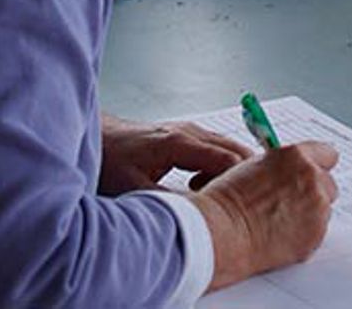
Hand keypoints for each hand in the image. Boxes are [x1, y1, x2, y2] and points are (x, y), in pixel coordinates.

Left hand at [98, 113, 252, 195]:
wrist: (100, 138)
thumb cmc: (111, 158)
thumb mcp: (132, 187)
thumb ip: (163, 202)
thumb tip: (190, 218)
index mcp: (178, 143)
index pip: (226, 158)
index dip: (243, 181)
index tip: (252, 204)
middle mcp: (188, 132)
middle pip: (234, 150)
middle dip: (246, 177)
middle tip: (251, 206)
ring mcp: (189, 132)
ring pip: (227, 149)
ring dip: (234, 173)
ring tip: (232, 202)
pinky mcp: (187, 137)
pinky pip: (216, 150)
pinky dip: (222, 168)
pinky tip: (208, 189)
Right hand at [188, 141, 338, 290]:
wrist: (224, 229)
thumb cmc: (229, 197)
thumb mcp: (255, 164)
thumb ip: (281, 165)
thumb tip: (290, 171)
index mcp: (296, 156)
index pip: (326, 153)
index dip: (315, 164)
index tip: (308, 171)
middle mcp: (312, 179)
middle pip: (328, 183)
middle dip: (312, 191)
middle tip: (289, 199)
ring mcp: (317, 208)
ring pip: (323, 209)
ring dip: (308, 212)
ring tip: (279, 218)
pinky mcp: (316, 235)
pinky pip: (317, 232)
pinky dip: (303, 233)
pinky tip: (279, 232)